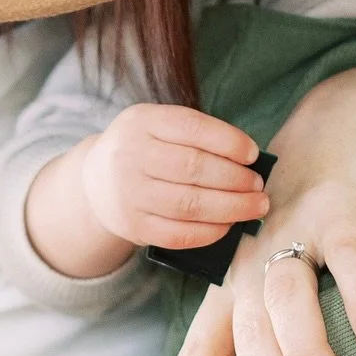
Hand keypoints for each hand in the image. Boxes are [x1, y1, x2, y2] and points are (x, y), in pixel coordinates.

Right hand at [81, 104, 268, 248]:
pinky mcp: (133, 226)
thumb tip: (249, 160)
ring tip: (255, 206)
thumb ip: (196, 135)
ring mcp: (129, 194)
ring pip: (190, 204)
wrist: (96, 181)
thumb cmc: (144, 149)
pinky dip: (211, 232)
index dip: (229, 142)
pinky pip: (179, 234)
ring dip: (232, 207)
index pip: (193, 128)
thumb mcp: (158, 126)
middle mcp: (131, 156)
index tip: (253, 155)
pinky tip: (229, 225)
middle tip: (258, 185)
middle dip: (236, 179)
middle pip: (194, 168)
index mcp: (142, 122)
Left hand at [177, 68, 355, 355]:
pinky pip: (348, 254)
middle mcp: (253, 264)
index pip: (200, 350)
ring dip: (306, 350)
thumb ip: (277, 337)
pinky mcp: (338, 209)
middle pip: (246, 334)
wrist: (334, 127)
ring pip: (287, 298)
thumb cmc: (304, 223)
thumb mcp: (275, 278)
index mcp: (232, 287)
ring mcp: (293, 234)